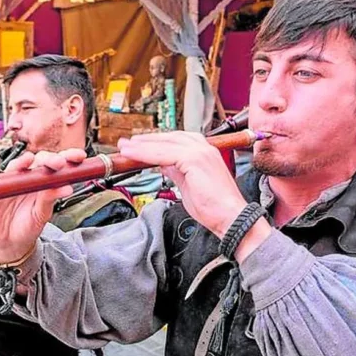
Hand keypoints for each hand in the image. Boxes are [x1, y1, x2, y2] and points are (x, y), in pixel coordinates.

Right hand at [0, 149, 85, 263]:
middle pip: (38, 161)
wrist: (9, 242)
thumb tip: (66, 187)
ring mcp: (11, 181)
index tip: (79, 156)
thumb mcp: (41, 215)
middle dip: (48, 159)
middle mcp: (28, 178)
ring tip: (28, 160)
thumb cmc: (27, 227)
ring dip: (22, 161)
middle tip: (58, 163)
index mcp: (44, 183)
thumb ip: (50, 199)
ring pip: (16, 165)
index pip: (56, 165)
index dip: (67, 157)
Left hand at [117, 132, 269, 259]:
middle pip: (168, 138)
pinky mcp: (194, 160)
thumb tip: (163, 165)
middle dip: (145, 141)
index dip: (154, 143)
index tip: (137, 146)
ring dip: (142, 146)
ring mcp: (199, 152)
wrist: (230, 217)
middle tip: (126, 144)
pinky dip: (147, 154)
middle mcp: (202, 147)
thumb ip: (176, 172)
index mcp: (203, 152)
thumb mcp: (188, 185)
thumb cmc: (213, 207)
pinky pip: (164, 154)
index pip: (174, 141)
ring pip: (164, 145)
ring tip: (124, 148)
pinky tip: (134, 155)